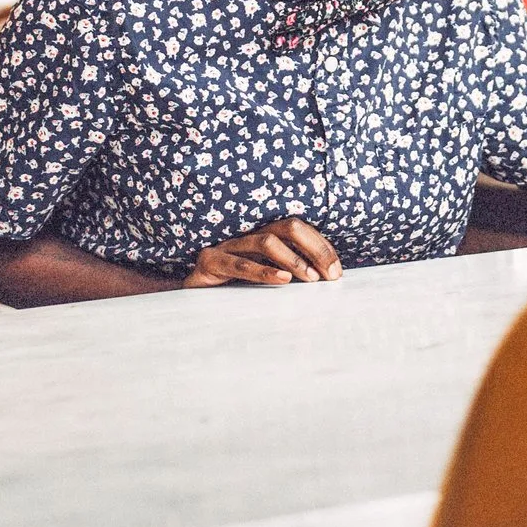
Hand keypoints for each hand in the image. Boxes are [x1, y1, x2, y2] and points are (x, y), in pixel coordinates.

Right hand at [184, 217, 343, 287]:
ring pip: (266, 242)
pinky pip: (239, 264)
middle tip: (330, 274)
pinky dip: (263, 272)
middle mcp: (247, 235)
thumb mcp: (265, 278)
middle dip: (314, 248)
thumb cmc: (231, 289)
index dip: (321, 247)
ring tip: (311, 279)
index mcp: (263, 236)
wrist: (190, 299)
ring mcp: (227, 246)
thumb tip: (327, 278)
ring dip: (294, 261)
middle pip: (287, 227)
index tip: (336, 272)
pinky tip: (282, 281)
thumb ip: (290, 273)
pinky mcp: (210, 262)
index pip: (299, 230)